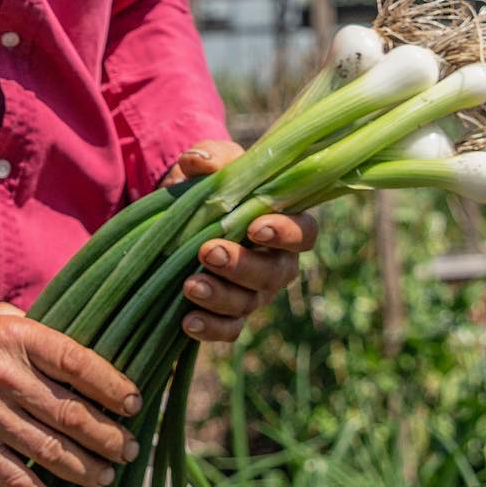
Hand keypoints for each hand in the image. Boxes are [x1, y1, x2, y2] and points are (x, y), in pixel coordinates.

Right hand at [0, 273, 141, 486]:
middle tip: (130, 448)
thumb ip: (35, 334)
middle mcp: (7, 378)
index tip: (135, 402)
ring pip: (51, 451)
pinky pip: (15, 480)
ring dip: (87, 469)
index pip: (78, 363)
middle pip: (72, 414)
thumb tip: (75, 354)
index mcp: (18, 338)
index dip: (111, 385)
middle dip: (108, 436)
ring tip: (109, 475)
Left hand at [166, 140, 317, 343]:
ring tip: (190, 286)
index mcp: (283, 223)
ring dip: (221, 297)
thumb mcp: (211, 163)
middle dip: (243, 266)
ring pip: (249, 303)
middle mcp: (276, 263)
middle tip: (209, 252)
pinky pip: (228, 329)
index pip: (304, 232)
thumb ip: (212, 157)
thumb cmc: (211, 184)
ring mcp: (254, 293)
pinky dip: (210, 328)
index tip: (255, 228)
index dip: (286, 233)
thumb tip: (200, 163)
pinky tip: (187, 321)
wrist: (180, 213)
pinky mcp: (229, 314)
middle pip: (275, 274)